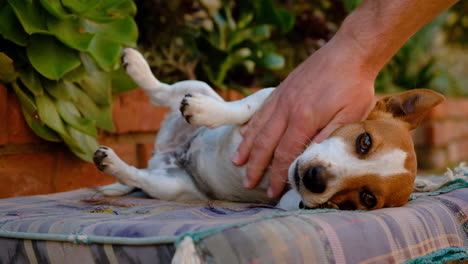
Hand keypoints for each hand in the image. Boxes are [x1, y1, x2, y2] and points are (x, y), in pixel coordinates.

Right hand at [231, 37, 375, 197]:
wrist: (350, 51)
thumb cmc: (354, 86)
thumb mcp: (351, 116)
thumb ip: (328, 138)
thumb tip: (309, 160)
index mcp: (304, 119)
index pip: (284, 154)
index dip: (277, 175)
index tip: (272, 192)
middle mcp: (286, 110)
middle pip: (265, 144)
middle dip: (255, 166)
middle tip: (248, 183)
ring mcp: (281, 98)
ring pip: (258, 127)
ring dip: (246, 147)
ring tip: (237, 162)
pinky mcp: (281, 89)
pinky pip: (261, 111)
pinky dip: (250, 125)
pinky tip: (243, 134)